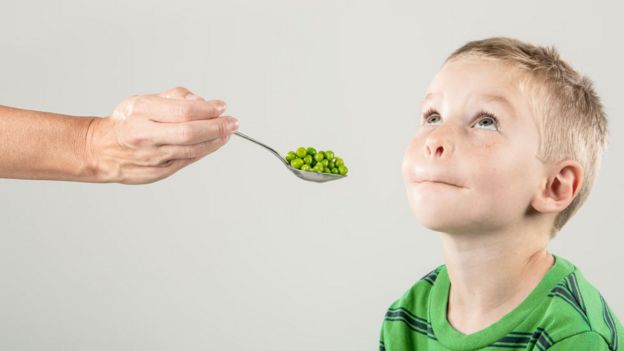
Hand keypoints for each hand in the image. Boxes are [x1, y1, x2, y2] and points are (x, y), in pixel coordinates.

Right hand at [86, 87, 238, 183]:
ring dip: (215, 141)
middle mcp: (146, 134)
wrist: (100, 150)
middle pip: (190, 132)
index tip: (221, 106)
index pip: (183, 111)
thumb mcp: (144, 99)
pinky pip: (187, 160)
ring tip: (228, 132)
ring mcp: (152, 156)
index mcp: (141, 111)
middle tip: (233, 122)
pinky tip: (214, 143)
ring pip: (192, 150)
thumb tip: (202, 101)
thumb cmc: (125, 122)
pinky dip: (204, 151)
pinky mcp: (158, 172)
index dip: (207, 109)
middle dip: (217, 127)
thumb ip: (175, 97)